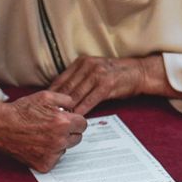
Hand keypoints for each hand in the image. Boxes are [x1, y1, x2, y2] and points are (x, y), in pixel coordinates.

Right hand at [0, 91, 87, 172]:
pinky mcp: (44, 165)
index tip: (68, 120)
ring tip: (42, 135)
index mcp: (63, 123)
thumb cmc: (21, 111)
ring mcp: (52, 154)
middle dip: (69, 132)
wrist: (1, 126)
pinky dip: (49, 153)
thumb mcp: (45, 96)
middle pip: (77, 138)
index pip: (83, 124)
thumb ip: (66, 100)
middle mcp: (60, 140)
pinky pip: (55, 159)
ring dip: (59, 143)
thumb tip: (75, 107)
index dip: (75, 120)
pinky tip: (38, 145)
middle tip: (54, 127)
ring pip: (65, 148)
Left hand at [47, 56, 166, 115]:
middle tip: (47, 115)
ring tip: (58, 119)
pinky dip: (81, 110)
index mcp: (82, 62)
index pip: (61, 79)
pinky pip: (90, 100)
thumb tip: (62, 96)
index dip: (51, 94)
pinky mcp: (106, 85)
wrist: (139, 72)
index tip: (43, 105)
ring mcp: (97, 74)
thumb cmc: (116, 75)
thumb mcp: (95, 71)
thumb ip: (79, 80)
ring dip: (67, 109)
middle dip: (56, 103)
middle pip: (67, 88)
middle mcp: (88, 65)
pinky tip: (75, 117)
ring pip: (77, 95)